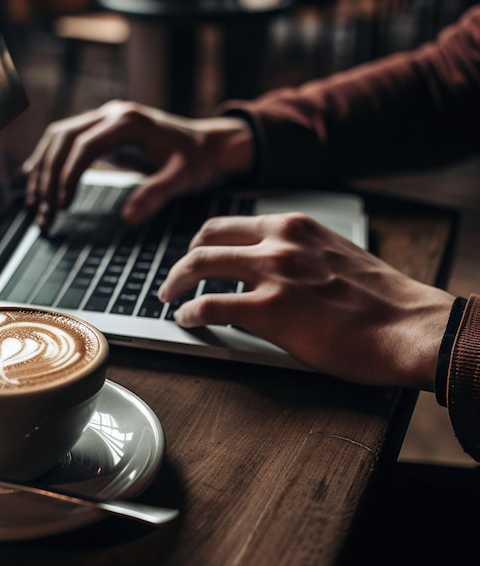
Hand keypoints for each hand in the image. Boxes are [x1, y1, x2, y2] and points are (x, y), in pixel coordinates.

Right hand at [22, 100, 254, 229]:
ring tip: (36, 204)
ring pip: (58, 138)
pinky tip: (37, 182)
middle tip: (43, 212)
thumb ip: (156, 195)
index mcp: (128, 122)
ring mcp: (104, 119)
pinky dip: (49, 161)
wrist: (207, 144)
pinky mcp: (102, 131)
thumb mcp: (182, 179)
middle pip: (63, 138)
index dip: (68, 175)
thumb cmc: (196, 161)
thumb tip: (127, 219)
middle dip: (48, 176)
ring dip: (43, 170)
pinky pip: (66, 141)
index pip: (85, 145)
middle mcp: (111, 113)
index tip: (62, 205)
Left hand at [158, 212, 454, 389]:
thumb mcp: (334, 256)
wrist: (410, 327)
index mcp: (295, 225)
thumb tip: (270, 270)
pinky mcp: (270, 310)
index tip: (197, 255)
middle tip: (174, 278)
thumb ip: (298, 254)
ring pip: (200, 265)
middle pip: (207, 239)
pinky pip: (211, 305)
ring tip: (170, 297)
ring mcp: (273, 273)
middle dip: (182, 260)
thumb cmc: (380, 299)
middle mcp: (279, 241)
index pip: (231, 223)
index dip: (204, 240)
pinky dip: (191, 312)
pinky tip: (187, 319)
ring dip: (176, 282)